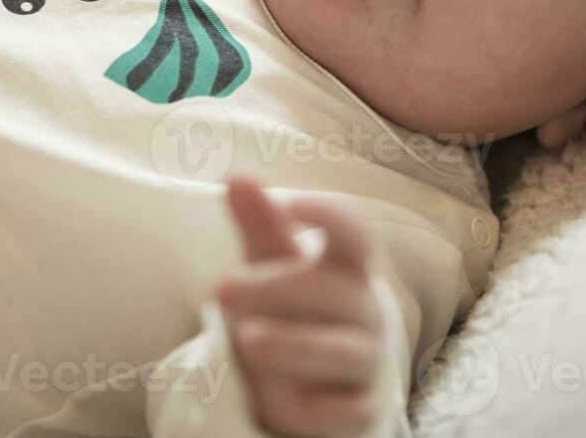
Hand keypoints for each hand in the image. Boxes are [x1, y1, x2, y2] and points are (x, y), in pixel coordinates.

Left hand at [215, 174, 383, 437]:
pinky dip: (311, 406)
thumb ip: (257, 222)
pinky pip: (343, 410)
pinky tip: (277, 403)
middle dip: (278, 290)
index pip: (355, 233)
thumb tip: (238, 174)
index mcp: (347, 266)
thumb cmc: (287, 306)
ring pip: (342, 351)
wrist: (304, 378)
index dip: (329, 216)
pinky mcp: (359, 409)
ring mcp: (365, 360)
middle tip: (220, 289)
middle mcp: (363, 309)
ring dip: (294, 345)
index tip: (289, 204)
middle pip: (336, 293)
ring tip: (246, 341)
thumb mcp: (268, 262)